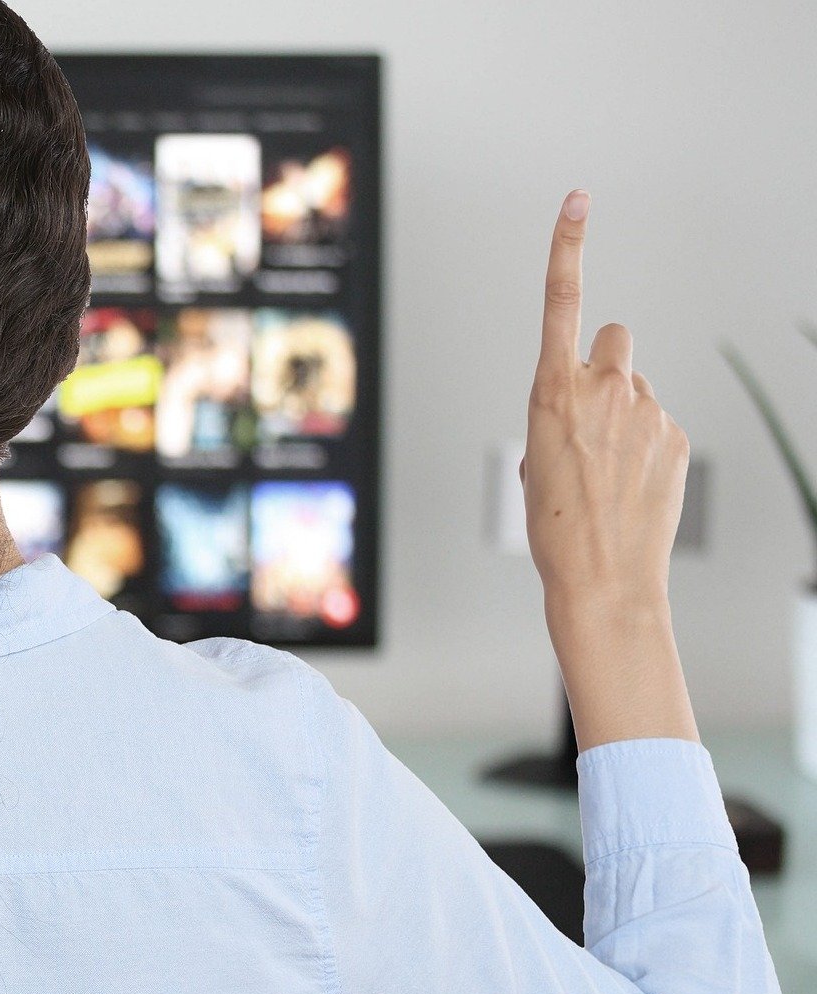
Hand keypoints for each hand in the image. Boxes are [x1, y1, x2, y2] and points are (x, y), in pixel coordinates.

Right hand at [520, 190, 697, 748]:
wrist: (600, 577)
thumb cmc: (554, 525)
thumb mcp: (534, 459)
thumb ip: (560, 415)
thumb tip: (590, 413)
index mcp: (550, 392)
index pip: (561, 303)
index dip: (567, 247)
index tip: (576, 200)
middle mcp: (602, 389)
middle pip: (615, 341)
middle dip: (608, 364)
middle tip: (595, 410)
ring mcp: (646, 411)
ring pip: (638, 390)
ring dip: (626, 417)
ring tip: (608, 472)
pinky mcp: (675, 436)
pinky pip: (658, 425)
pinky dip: (646, 448)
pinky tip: (631, 488)